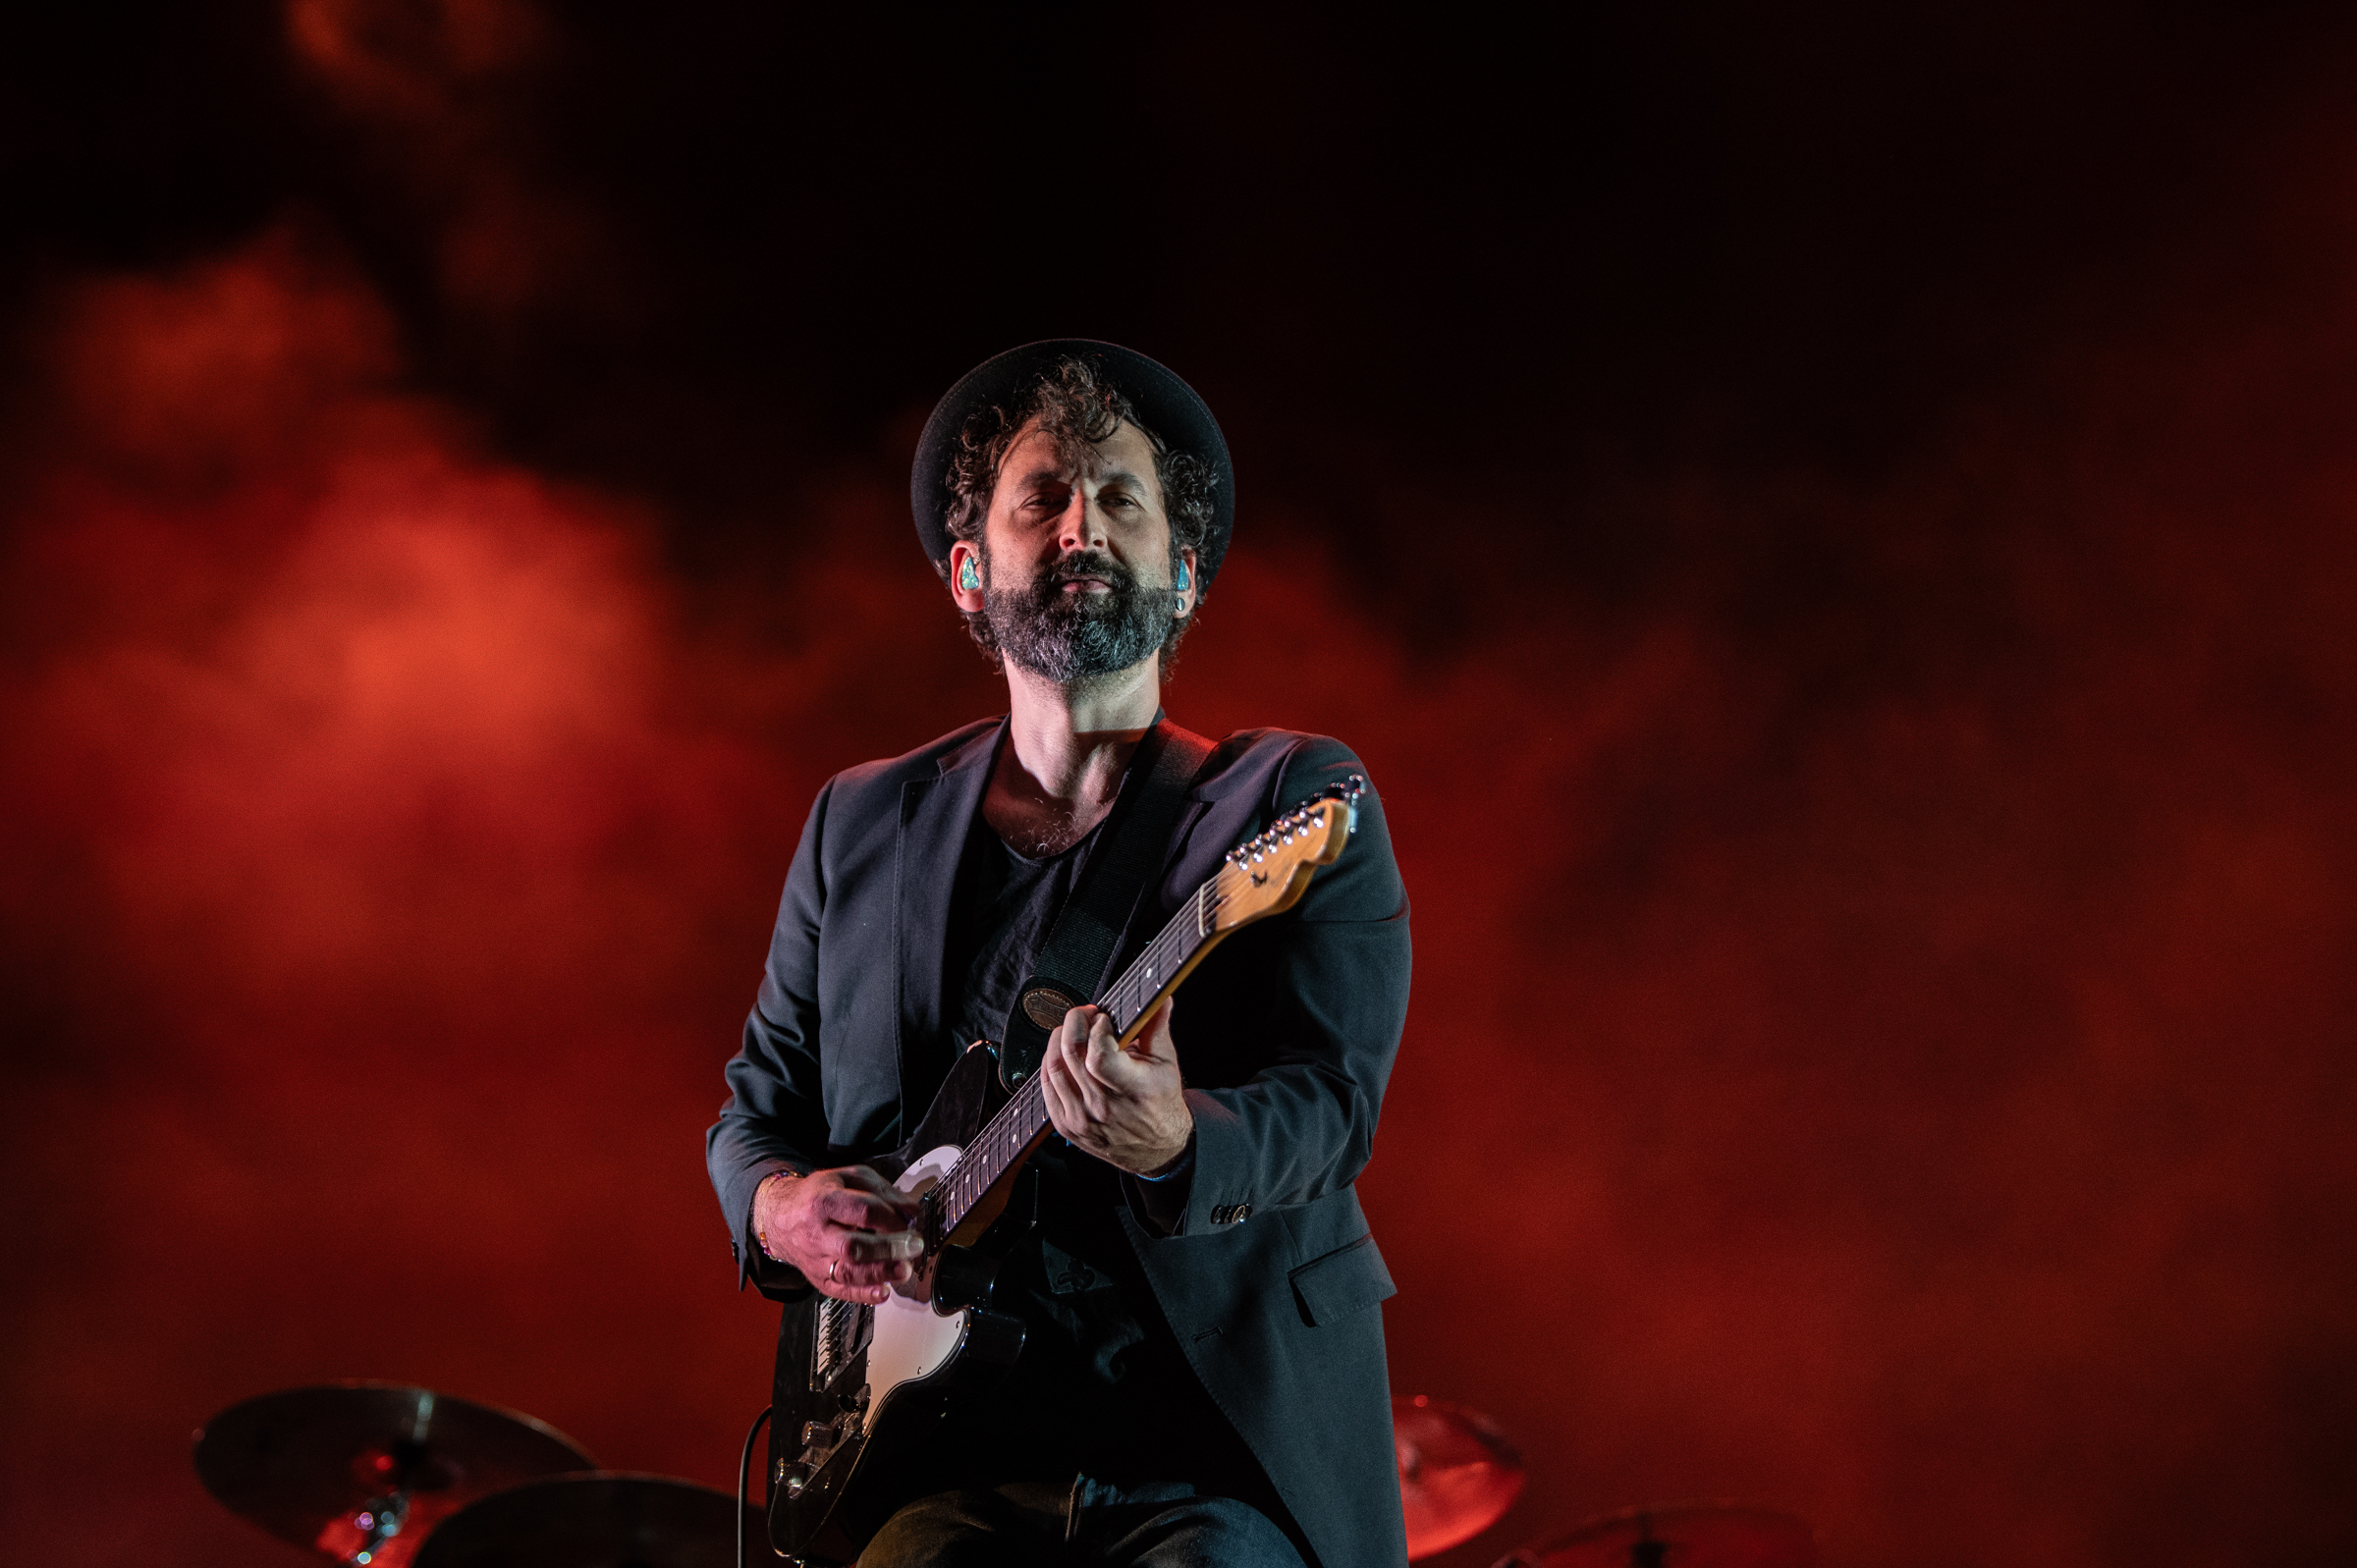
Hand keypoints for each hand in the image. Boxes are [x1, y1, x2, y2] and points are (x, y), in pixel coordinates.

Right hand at [753, 1165, 923, 1304]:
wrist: (781, 1217)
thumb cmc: (818, 1195)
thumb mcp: (848, 1178)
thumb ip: (882, 1191)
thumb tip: (911, 1210)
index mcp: (825, 1202)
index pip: (863, 1211)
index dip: (892, 1217)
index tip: (911, 1221)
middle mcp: (817, 1233)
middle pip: (853, 1246)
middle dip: (888, 1248)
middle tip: (914, 1246)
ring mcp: (816, 1259)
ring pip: (847, 1273)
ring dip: (880, 1273)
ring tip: (904, 1270)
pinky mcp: (818, 1279)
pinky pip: (840, 1291)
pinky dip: (863, 1295)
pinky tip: (883, 1292)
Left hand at [1039, 999, 1192, 1175]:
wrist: (1156, 1149)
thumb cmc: (1161, 1105)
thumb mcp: (1167, 1065)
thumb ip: (1157, 1028)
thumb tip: (1160, 998)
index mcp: (1132, 1090)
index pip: (1099, 1056)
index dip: (1097, 1029)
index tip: (1104, 1018)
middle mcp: (1103, 1107)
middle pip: (1071, 1054)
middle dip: (1075, 1023)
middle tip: (1086, 1015)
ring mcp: (1081, 1118)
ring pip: (1054, 1067)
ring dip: (1059, 1039)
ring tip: (1074, 1031)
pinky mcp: (1066, 1125)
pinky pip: (1045, 1086)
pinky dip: (1049, 1062)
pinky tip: (1062, 1053)